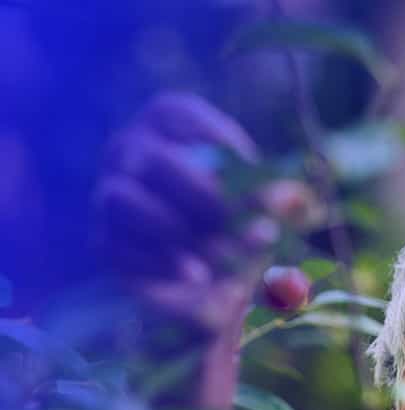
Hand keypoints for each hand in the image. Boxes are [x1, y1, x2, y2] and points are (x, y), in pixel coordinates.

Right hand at [95, 91, 309, 353]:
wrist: (221, 294)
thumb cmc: (245, 234)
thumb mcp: (272, 215)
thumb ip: (282, 203)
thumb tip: (292, 197)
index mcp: (169, 127)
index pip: (177, 113)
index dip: (218, 145)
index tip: (252, 180)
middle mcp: (131, 152)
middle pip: (154, 161)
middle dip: (206, 198)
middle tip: (237, 224)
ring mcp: (111, 196)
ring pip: (123, 200)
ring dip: (178, 232)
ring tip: (218, 256)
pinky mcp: (106, 243)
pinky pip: (121, 247)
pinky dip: (165, 263)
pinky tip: (197, 276)